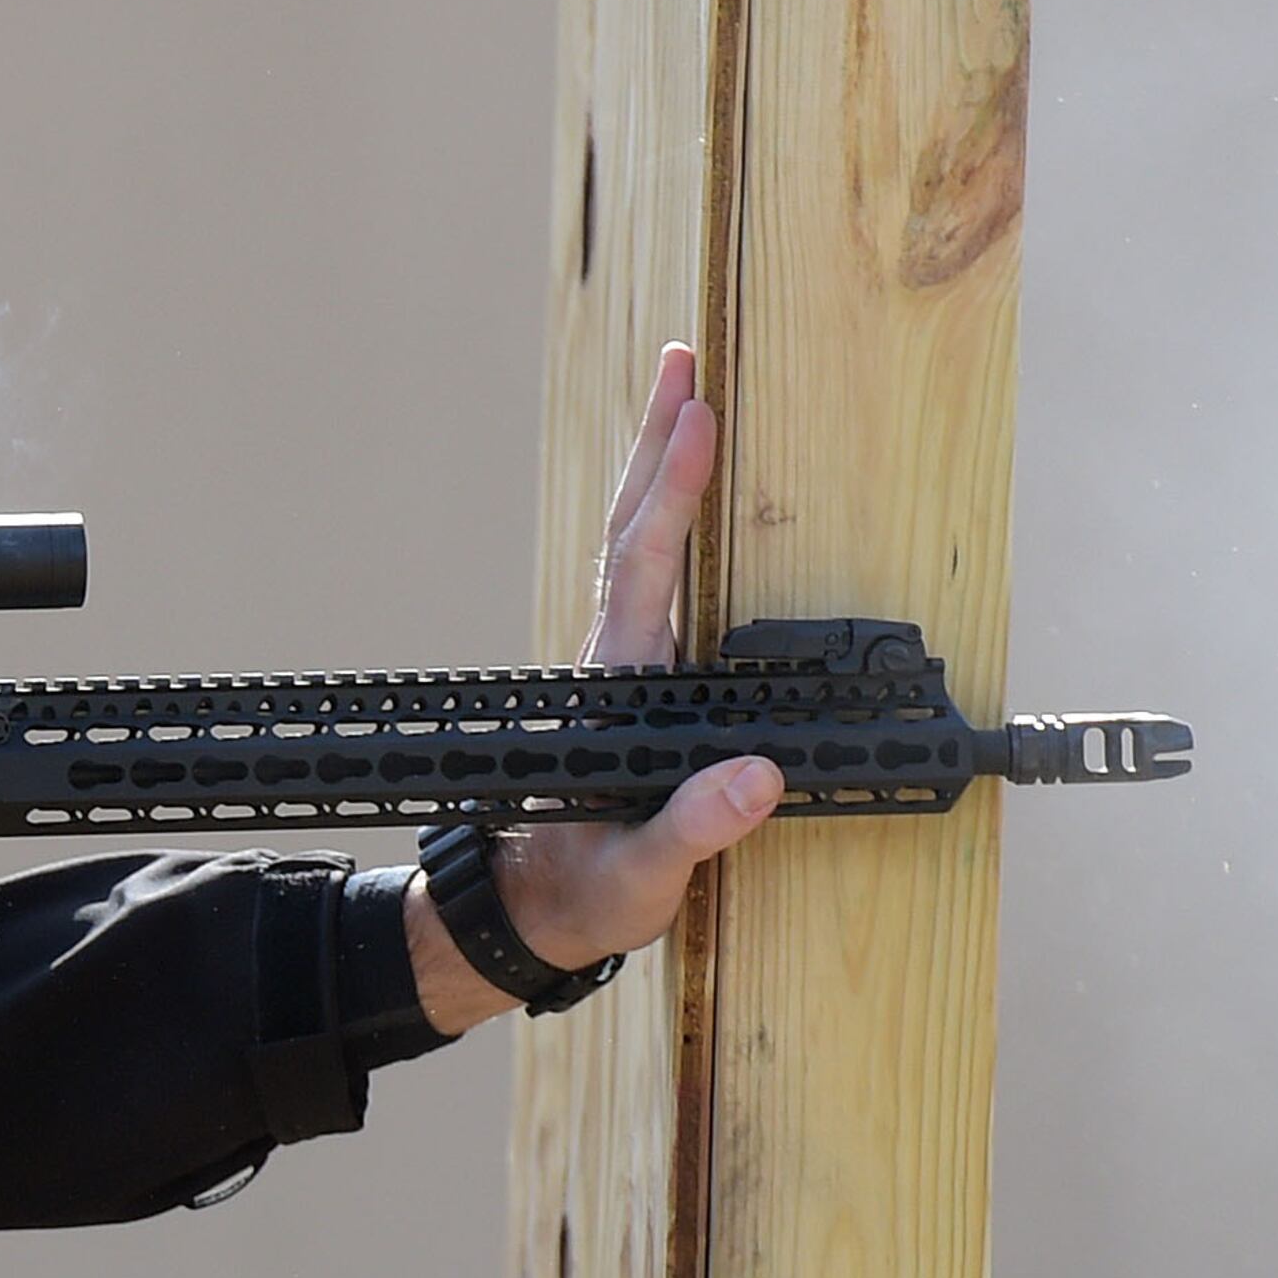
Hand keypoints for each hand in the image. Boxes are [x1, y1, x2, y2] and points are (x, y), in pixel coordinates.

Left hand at [409, 341, 783, 1032]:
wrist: (524, 917)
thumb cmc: (579, 895)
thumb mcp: (637, 877)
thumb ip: (690, 831)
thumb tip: (753, 780)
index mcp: (614, 689)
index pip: (645, 570)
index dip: (671, 493)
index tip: (696, 418)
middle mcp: (612, 661)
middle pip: (631, 532)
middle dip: (656, 444)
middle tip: (681, 360)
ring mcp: (618, 665)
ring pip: (636, 549)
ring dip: (658, 471)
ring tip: (686, 395)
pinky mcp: (631, 681)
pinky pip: (651, 581)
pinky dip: (667, 523)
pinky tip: (683, 497)